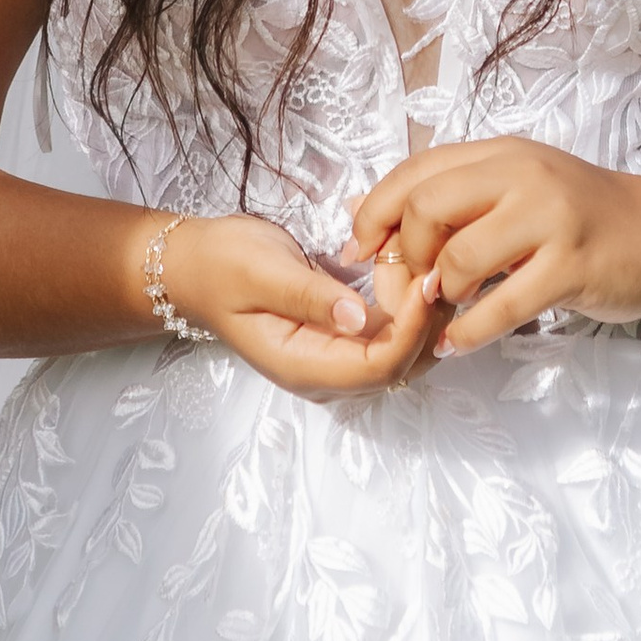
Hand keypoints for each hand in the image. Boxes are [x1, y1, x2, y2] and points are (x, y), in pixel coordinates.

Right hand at [160, 212, 446, 397]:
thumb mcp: (260, 272)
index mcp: (301, 366)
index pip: (377, 368)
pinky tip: (418, 275)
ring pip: (401, 356)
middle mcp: (323, 375)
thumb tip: (358, 317)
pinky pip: (388, 337)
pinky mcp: (341, 340)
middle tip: (443, 271)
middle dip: (429, 327)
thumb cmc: (222, 266)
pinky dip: (410, 311)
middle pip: (398, 369)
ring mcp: (334, 360)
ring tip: (436, 270)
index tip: (428, 283)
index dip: (412, 332)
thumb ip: (308, 296)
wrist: (196, 266)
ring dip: (425, 320)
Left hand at [349, 141, 640, 354]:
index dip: (373, 215)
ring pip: (459, 259)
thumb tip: (364, 220)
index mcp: (502, 154)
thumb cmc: (586, 217)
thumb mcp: (518, 190)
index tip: (358, 254)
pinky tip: (460, 344)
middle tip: (408, 293)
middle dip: (402, 259)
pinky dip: (470, 333)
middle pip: (426, 209)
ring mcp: (552, 218)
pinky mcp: (574, 265)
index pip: (414, 172)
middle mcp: (524, 175)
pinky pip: (502, 306)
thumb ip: (454, 200)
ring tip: (446, 312)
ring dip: (439, 297)